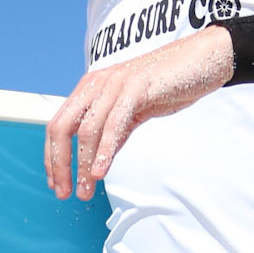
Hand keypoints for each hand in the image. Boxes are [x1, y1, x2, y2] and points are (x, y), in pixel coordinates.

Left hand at [46, 25, 234, 200]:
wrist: (201, 59)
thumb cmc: (167, 84)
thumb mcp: (132, 111)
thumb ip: (113, 133)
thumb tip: (97, 160)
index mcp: (90, 88)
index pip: (58, 125)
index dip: (52, 158)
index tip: (57, 183)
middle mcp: (96, 84)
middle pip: (62, 128)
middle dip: (59, 164)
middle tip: (65, 193)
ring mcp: (114, 84)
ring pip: (86, 131)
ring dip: (82, 166)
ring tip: (85, 191)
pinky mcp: (134, 88)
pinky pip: (113, 124)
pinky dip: (104, 151)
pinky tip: (101, 172)